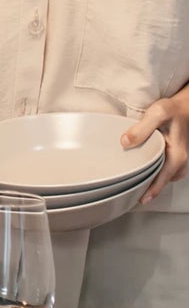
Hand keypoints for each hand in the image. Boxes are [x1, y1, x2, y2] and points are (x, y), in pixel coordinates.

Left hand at [123, 88, 188, 205]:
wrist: (185, 107)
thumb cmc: (172, 110)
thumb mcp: (157, 114)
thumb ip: (141, 128)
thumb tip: (125, 142)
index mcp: (177, 155)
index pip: (163, 178)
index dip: (152, 190)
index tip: (141, 200)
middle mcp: (179, 161)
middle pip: (162, 181)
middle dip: (148, 189)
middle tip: (130, 195)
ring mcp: (177, 160)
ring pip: (164, 177)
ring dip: (151, 182)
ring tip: (133, 185)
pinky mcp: (172, 157)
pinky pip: (164, 170)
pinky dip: (154, 173)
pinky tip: (141, 171)